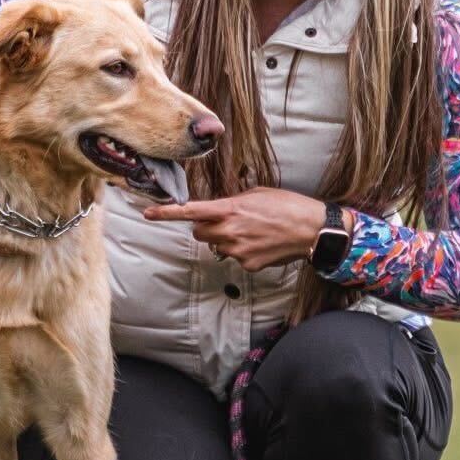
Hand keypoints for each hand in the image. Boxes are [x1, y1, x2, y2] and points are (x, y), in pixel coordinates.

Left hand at [142, 186, 352, 270]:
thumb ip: (233, 203)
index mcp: (229, 209)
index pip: (190, 212)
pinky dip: (244, 251)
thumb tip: (221, 211)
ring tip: (253, 231)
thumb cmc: (287, 206)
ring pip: (218, 246)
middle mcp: (229, 232)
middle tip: (228, 220)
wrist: (311, 230)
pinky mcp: (248, 265)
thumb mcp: (256, 194)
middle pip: (199, 232)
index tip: (148, 213)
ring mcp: (238, 251)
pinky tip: (262, 243)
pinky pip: (235, 257)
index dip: (166, 213)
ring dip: (227, 239)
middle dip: (207, 227)